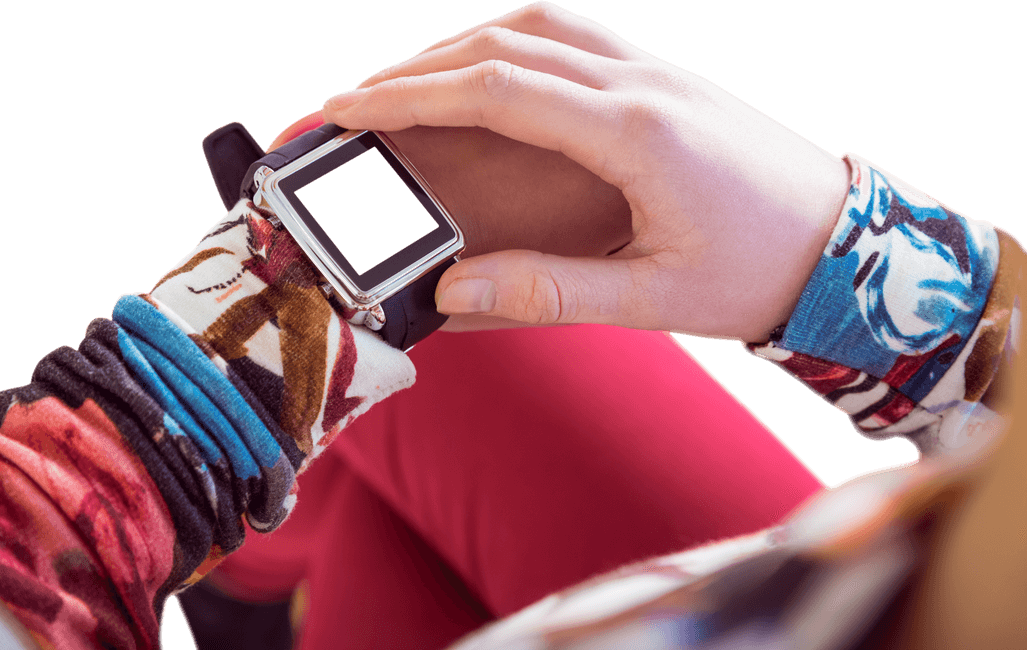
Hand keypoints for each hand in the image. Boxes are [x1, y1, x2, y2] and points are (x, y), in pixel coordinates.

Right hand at [315, 2, 849, 341]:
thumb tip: (453, 289)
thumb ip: (547, 291)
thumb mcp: (653, 298)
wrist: (844, 245)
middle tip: (359, 104)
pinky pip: (573, 39)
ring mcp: (656, 74)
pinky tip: (490, 77)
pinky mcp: (663, 82)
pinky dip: (512, 47)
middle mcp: (643, 84)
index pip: (497, 89)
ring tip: (410, 88)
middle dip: (418, 70)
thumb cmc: (760, 273)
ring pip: (538, 29)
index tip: (350, 111)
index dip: (411, 97)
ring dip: (463, 48)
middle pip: (505, 45)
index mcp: (636, 133)